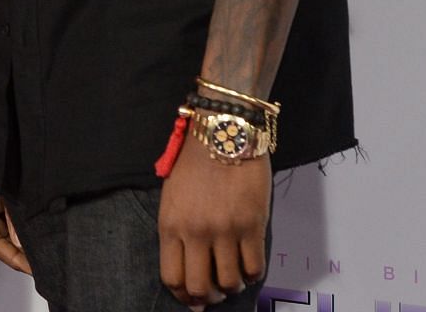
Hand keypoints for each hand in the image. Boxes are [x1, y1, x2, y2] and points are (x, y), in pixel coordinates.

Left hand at [158, 139, 268, 306]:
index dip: (184, 295)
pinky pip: (255, 266)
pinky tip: (250, 264)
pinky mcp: (252, 225)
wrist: (222, 131)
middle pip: (201, 287)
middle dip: (209, 297)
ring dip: (233, 285)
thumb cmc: (193, 161)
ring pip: (230, 282)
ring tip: (234, 276)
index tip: (193, 299)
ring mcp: (225, 230)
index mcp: (170, 225)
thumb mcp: (171, 196)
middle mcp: (196, 232)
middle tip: (216, 292)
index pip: (172, 278)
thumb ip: (177, 230)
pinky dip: (253, 273)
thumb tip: (188, 266)